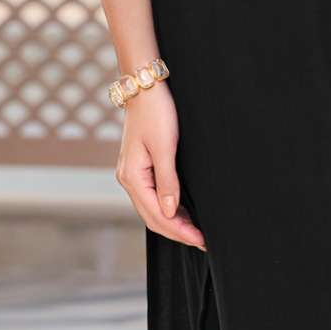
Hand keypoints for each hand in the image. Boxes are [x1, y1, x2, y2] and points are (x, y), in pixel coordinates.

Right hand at [116, 80, 204, 248]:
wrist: (144, 87)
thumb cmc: (156, 112)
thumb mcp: (165, 146)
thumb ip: (168, 181)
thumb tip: (171, 211)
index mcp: (132, 177)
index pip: (157, 215)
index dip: (180, 231)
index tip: (201, 240)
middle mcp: (128, 179)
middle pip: (152, 217)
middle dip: (177, 232)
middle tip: (202, 242)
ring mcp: (131, 174)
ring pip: (151, 209)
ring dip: (173, 223)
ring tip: (196, 232)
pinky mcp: (138, 168)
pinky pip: (151, 197)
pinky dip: (167, 209)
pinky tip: (182, 214)